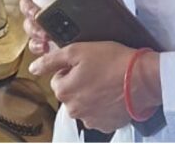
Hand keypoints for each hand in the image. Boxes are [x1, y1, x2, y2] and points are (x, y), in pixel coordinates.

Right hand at [20, 0, 121, 56]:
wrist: (118, 34)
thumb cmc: (111, 11)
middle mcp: (51, 6)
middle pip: (28, 6)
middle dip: (29, 11)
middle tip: (37, 15)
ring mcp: (50, 25)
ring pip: (30, 26)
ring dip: (33, 30)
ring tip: (45, 35)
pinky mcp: (52, 42)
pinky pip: (37, 44)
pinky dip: (37, 46)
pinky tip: (46, 48)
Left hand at [30, 41, 161, 133]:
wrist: (141, 78)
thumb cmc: (112, 61)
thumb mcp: (79, 50)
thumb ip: (52, 60)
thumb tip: (33, 68)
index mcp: (64, 91)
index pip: (58, 79)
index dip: (71, 69)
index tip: (86, 63)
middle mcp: (73, 110)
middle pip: (70, 94)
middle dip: (80, 84)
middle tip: (98, 71)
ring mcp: (90, 120)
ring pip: (84, 105)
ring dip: (91, 96)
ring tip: (108, 82)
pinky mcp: (106, 125)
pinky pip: (99, 115)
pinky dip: (103, 106)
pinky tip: (113, 95)